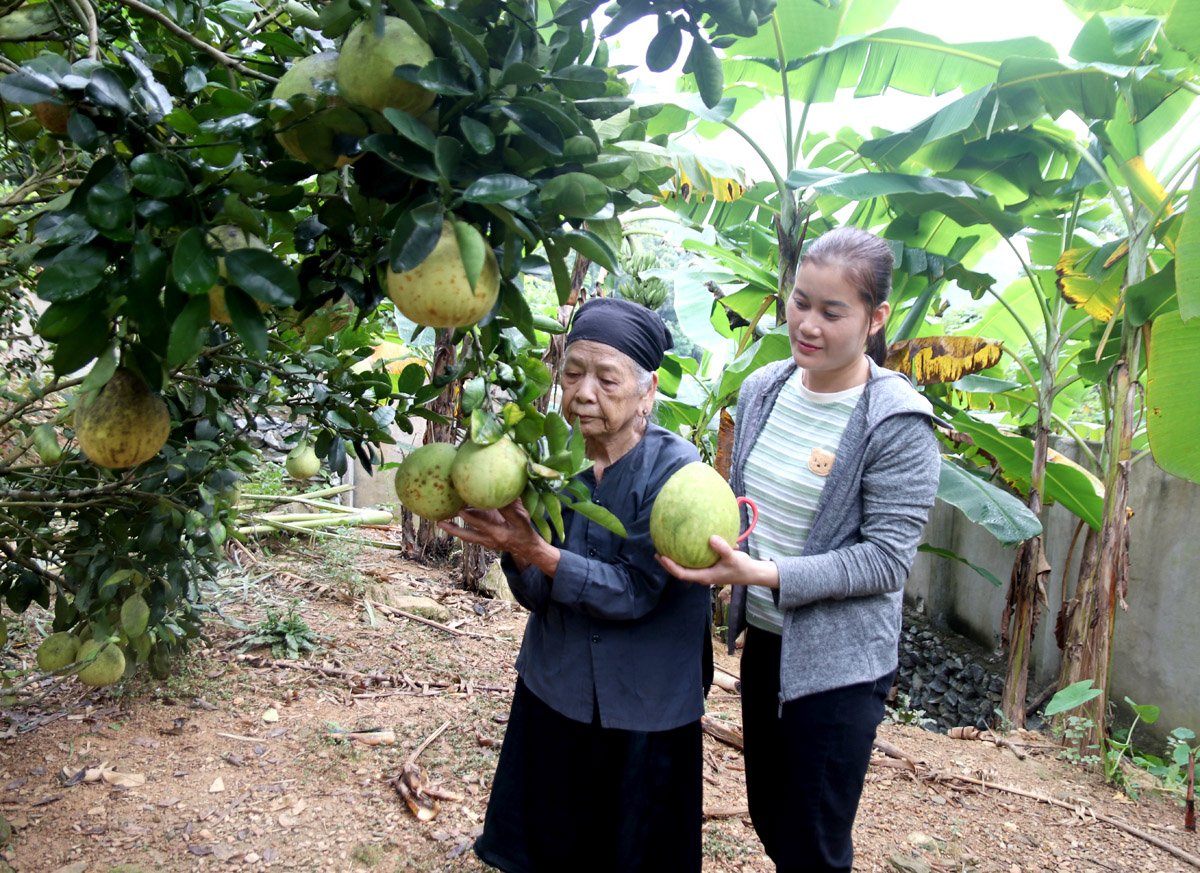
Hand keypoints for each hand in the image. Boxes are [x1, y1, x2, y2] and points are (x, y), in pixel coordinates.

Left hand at [438, 501, 557, 572]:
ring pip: (466, 536)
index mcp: (499, 534)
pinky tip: (447, 523)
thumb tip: (505, 490)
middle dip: (456, 529)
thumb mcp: (522, 518)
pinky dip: (459, 529)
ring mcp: (485, 542)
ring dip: (453, 530)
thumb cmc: (524, 530)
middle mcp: (489, 540)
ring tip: (439, 522)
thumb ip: (512, 506)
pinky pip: (469, 535)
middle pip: (469, 535)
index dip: (473, 518)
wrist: (525, 547)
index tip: (461, 510)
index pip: (485, 525)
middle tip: (441, 522)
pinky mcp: (483, 541)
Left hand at [656, 535, 778, 588]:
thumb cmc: (741, 567)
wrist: (751, 572)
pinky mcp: (709, 566)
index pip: (682, 573)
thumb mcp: (733, 557)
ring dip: (676, 559)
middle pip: (680, 571)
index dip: (670, 566)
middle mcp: (702, 575)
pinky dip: (688, 554)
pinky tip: (686, 541)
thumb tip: (711, 538)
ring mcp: (705, 572)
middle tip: (657, 552)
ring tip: (666, 547)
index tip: (661, 556)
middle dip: (668, 563)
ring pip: (687, 566)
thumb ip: (723, 548)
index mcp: (704, 576)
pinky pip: (695, 561)